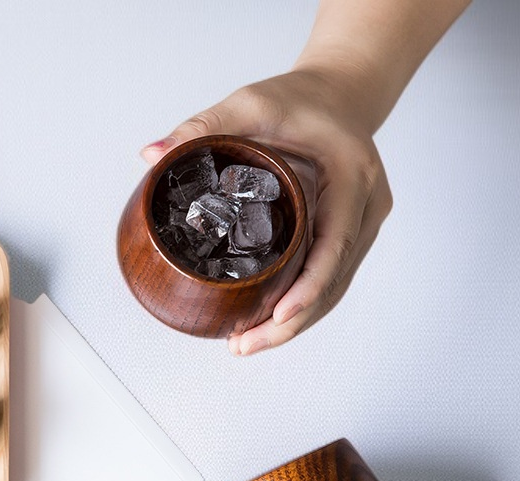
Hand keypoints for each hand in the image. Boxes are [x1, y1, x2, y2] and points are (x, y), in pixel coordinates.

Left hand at [140, 67, 392, 355]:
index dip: (309, 286)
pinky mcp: (352, 236)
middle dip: (292, 322)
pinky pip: (330, 279)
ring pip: (334, 289)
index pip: (335, 244)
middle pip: (335, 281)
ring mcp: (364, 225)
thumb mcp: (251, 103)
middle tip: (245, 345)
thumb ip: (203, 126)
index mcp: (352, 177)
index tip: (280, 314)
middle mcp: (368, 207)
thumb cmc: (301, 100)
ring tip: (249, 344)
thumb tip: (151, 154)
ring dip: (296, 323)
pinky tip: (269, 322)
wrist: (340, 96)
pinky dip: (301, 304)